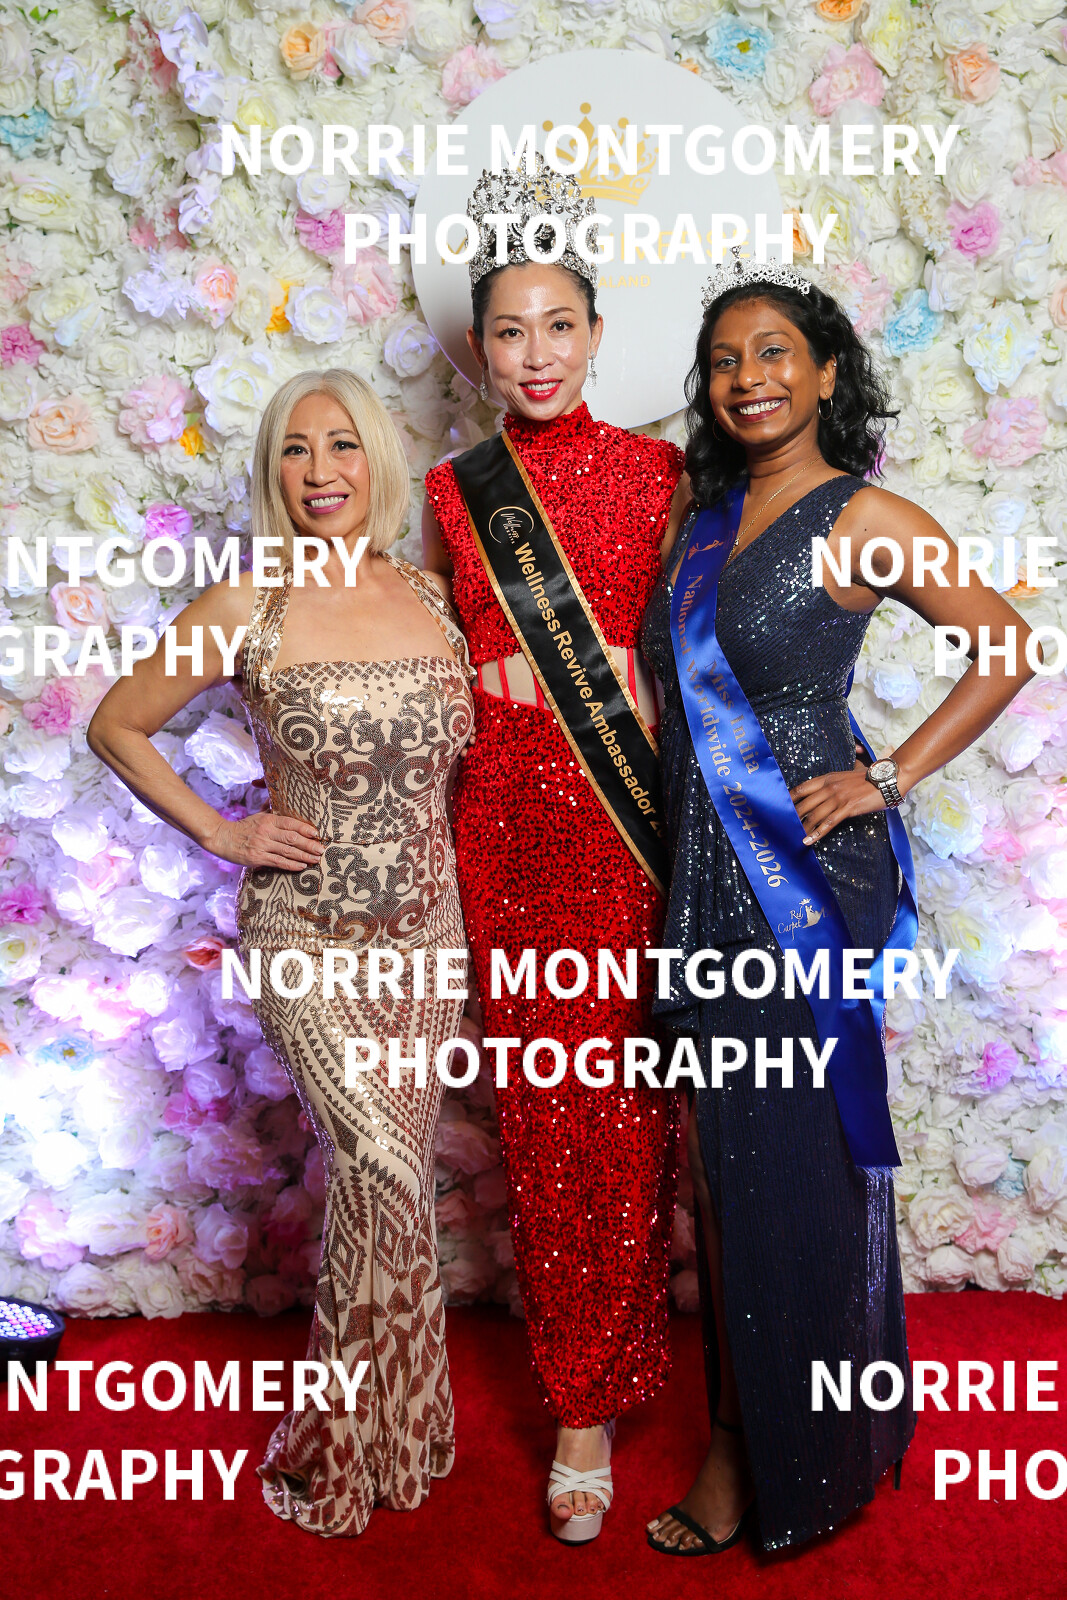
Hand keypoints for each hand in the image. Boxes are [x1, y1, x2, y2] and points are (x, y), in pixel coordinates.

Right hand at [204, 811, 324, 869]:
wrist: (222, 838)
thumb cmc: (243, 827)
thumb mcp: (258, 816)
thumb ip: (272, 813)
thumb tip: (287, 805)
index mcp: (268, 819)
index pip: (291, 823)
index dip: (305, 829)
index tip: (317, 834)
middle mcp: (266, 831)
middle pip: (292, 838)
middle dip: (309, 845)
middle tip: (321, 850)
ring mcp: (262, 845)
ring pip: (287, 851)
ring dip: (304, 856)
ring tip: (315, 859)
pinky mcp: (257, 858)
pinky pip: (278, 862)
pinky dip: (291, 865)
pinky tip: (301, 866)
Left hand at [790, 766, 889, 846]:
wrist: (888, 778)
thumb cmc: (870, 778)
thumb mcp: (847, 775)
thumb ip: (836, 780)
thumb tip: (829, 785)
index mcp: (828, 778)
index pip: (802, 788)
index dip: (789, 798)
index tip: (779, 806)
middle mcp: (830, 787)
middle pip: (804, 803)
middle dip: (792, 816)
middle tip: (781, 826)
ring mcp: (838, 797)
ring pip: (814, 815)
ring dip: (802, 827)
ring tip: (792, 836)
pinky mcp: (848, 808)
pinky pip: (829, 822)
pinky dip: (817, 833)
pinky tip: (808, 840)